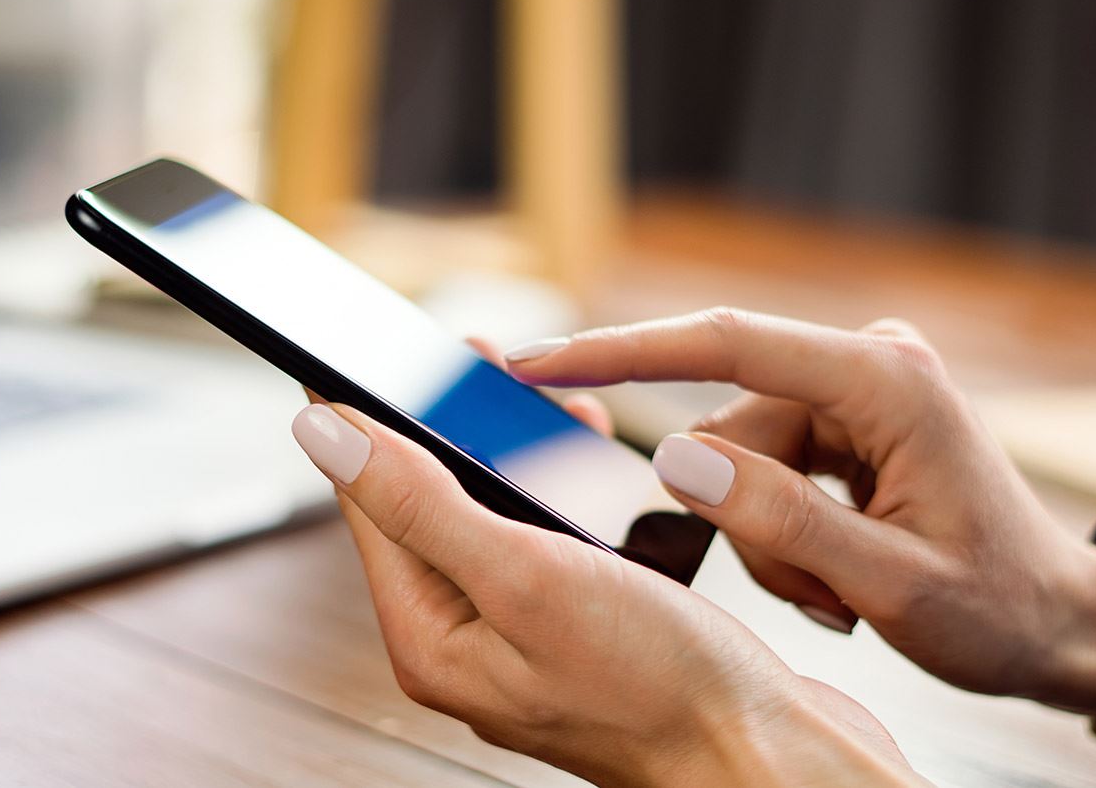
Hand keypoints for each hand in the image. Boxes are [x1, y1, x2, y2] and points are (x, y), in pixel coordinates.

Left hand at [290, 400, 923, 786]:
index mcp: (430, 636)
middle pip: (428, 503)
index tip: (374, 348)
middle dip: (454, 425)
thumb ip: (420, 503)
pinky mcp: (584, 631)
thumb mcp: (526, 577)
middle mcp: (468, 640)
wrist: (772, 759)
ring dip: (520, 455)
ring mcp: (526, 637)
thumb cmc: (659, 692)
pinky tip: (601, 473)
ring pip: (496, 516)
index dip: (370, 416)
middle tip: (483, 361)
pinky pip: (552, 542)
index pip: (369, 502)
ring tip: (560, 413)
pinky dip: (570, 496)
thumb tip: (324, 432)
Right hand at [504, 308, 1095, 721]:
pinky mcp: (851, 419)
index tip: (536, 362)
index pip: (725, 343)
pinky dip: (785, 534)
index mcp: (886, 380)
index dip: (620, 351)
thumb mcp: (889, 584)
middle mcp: (871, 364)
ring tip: (842, 594)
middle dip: (747, 520)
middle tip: (821, 598)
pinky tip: (842, 574)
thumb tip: (673, 458)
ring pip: (741, 458)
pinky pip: (767, 470)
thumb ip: (779, 521)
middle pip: (731, 424)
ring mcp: (861, 389)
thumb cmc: (1000, 609)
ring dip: (771, 540)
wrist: (1062, 624)